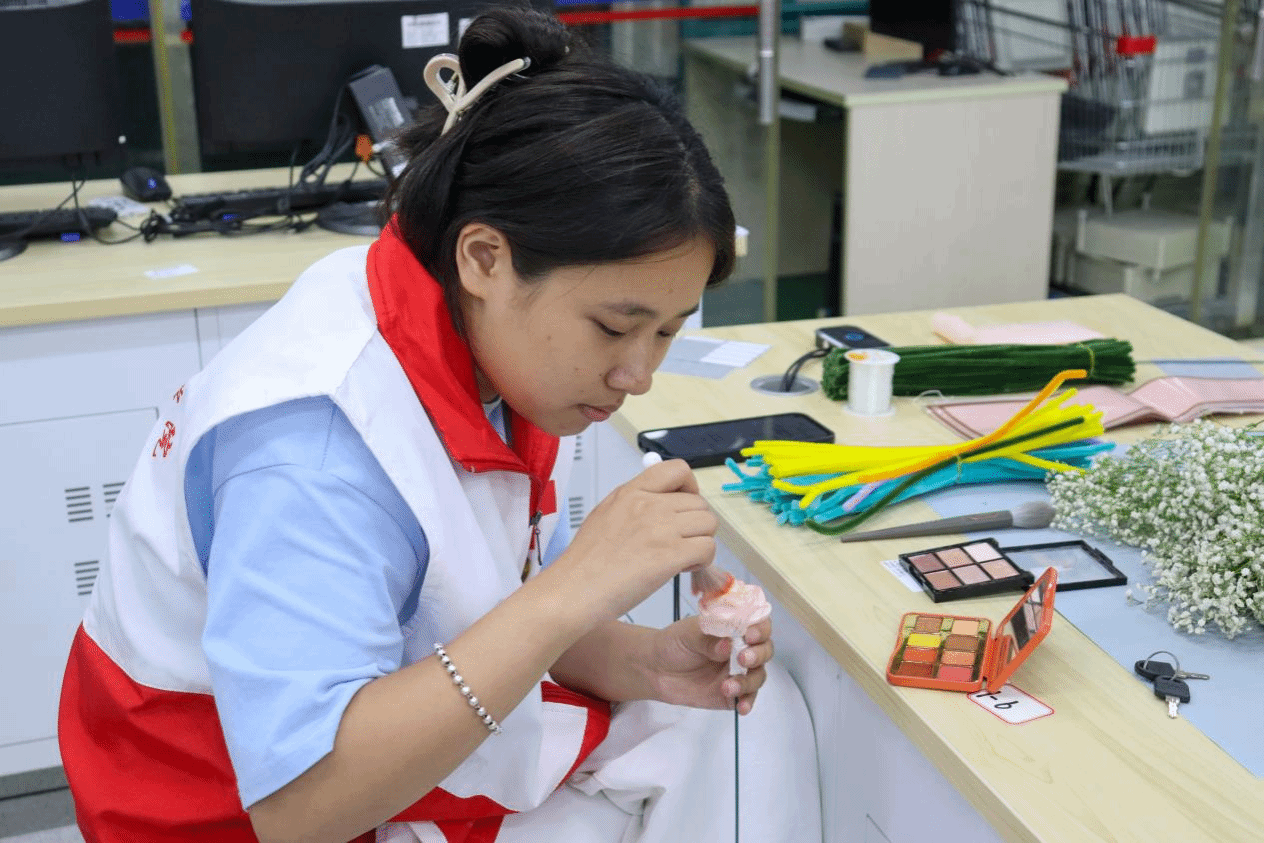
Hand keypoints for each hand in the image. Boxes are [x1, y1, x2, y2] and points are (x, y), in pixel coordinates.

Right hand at [554, 459, 716, 623]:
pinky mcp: (671, 554)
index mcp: (631, 492)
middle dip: (696, 525)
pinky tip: (682, 570)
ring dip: (701, 543)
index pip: (677, 469)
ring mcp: (661, 528)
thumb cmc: (585, 562)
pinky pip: (708, 549)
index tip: (683, 507)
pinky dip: (702, 561)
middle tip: (680, 544)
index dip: (690, 487)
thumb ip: (635, 505)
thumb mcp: (605, 515)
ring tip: (682, 559)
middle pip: (699, 503)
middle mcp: (649, 504)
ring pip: (708, 524)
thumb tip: (663, 507)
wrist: (574, 589)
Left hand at [649, 615, 772, 714]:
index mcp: (733, 628)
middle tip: (742, 659)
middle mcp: (741, 649)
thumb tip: (727, 645)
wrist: (656, 670)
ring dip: (748, 681)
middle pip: (764, 650)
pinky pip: (747, 698)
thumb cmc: (674, 644)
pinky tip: (740, 706)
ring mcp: (738, 672)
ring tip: (728, 686)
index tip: (750, 634)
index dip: (760, 628)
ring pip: (758, 676)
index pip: (758, 624)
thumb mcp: (688, 634)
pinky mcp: (732, 693)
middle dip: (758, 655)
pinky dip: (747, 702)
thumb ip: (708, 639)